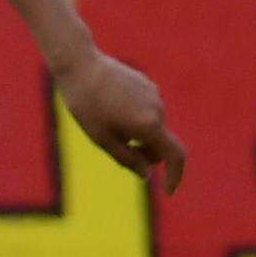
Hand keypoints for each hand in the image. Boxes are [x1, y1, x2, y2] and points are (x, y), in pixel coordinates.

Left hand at [54, 46, 186, 194]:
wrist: (80, 65)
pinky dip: (135, 119)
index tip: (168, 190)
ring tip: (106, 123)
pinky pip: (146, 110)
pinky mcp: (146, 84)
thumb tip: (147, 174)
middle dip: (146, 154)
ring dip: (138, 135)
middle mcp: (157, 109)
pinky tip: (109, 107)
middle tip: (118, 150)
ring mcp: (153, 94)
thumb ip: (127, 159)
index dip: (175, 176)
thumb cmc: (87, 105)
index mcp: (149, 125)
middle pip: (160, 143)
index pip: (175, 156)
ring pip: (152, 126)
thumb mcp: (102, 139)